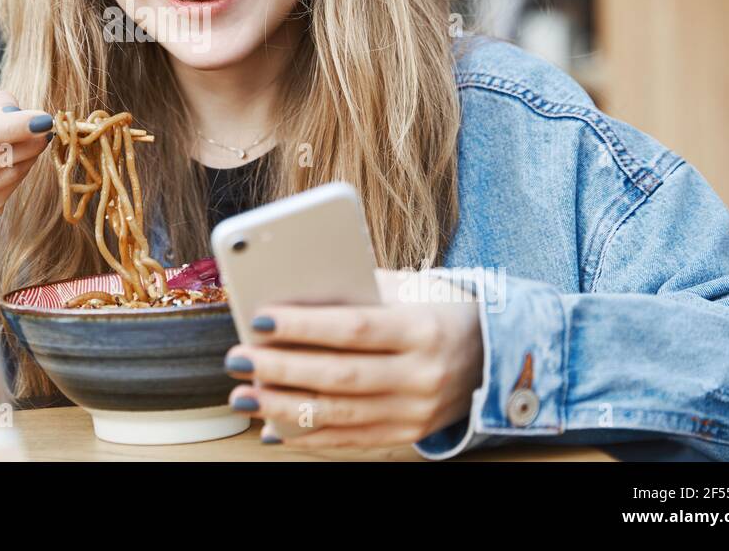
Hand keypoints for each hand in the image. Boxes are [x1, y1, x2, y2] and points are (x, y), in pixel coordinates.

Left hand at [224, 268, 483, 448]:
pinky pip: (350, 440)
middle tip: (237, 358)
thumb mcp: (405, 289)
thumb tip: (289, 290)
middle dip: (281, 368)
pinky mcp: (406, 433)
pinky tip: (271, 428)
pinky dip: (307, 437)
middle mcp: (421, 375)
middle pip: (340, 376)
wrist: (491, 354)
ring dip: (282, 407)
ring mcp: (415, 411)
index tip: (260, 318)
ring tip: (242, 396)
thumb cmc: (432, 308)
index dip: (305, 326)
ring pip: (339, 414)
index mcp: (422, 330)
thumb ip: (355, 288)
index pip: (355, 328)